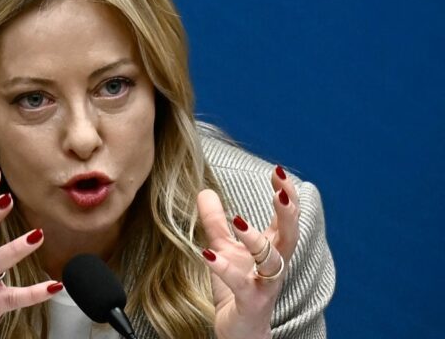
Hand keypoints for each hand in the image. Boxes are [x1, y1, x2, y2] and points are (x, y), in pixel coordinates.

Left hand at [197, 165, 299, 338]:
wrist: (240, 332)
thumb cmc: (237, 289)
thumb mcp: (224, 249)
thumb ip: (216, 222)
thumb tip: (205, 190)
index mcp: (271, 250)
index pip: (285, 219)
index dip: (286, 196)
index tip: (279, 171)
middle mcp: (273, 267)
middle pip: (289, 236)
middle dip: (288, 212)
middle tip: (280, 189)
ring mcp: (264, 286)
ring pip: (271, 262)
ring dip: (256, 240)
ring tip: (238, 220)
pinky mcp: (249, 303)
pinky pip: (241, 285)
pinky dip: (225, 269)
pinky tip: (208, 255)